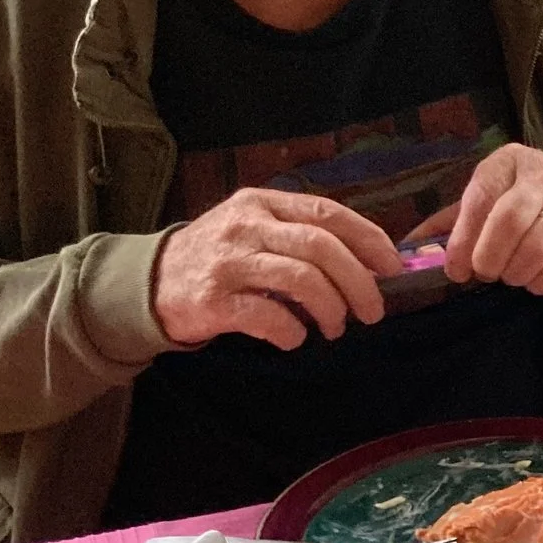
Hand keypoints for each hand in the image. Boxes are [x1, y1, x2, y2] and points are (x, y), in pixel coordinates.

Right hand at [152, 188, 400, 349]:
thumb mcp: (256, 228)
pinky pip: (267, 316)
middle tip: (372, 311)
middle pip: (321, 247)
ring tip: (335, 327)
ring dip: (331, 309)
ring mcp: (228, 262)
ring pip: (300, 280)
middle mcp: (246, 226)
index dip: (368, 239)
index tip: (393, 266)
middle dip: (358, 282)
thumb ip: (302, 235)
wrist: (150, 281)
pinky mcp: (212, 300)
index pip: (327, 213)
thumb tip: (370, 262)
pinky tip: (295, 339)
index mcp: (263, 203)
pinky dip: (292, 332)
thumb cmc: (221, 256)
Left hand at [409, 144, 542, 294]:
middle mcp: (540, 176)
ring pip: (539, 243)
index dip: (463, 240)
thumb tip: (410, 245)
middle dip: (491, 256)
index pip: (479, 199)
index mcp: (507, 163)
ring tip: (510, 277)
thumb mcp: (493, 195)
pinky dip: (542, 281)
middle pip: (510, 218)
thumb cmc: (532, 199)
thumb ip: (453, 219)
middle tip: (486, 273)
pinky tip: (534, 281)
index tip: (455, 270)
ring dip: (517, 271)